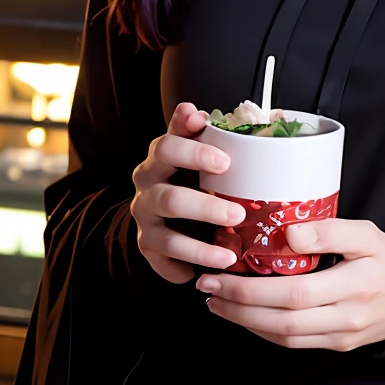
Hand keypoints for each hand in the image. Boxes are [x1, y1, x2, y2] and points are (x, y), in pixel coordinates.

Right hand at [130, 102, 243, 282]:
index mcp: (158, 159)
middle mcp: (146, 189)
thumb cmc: (186, 172)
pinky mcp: (148, 249)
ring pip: (168, 238)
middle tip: (239, 214)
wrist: (159, 208)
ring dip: (201, 249)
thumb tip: (195, 111)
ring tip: (230, 255)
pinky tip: (210, 274)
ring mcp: (145, 221)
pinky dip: (187, 269)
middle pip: (170, 199)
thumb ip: (193, 131)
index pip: (167, 148)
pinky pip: (166, 263)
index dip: (194, 154)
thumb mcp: (189, 148)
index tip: (224, 162)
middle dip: (205, 208)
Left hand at [195, 218, 384, 350]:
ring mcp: (340, 336)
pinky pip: (293, 343)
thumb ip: (330, 231)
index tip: (222, 273)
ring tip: (217, 302)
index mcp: (356, 284)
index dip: (252, 289)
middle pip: (283, 320)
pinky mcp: (335, 345)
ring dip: (245, 321)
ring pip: (284, 337)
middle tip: (207, 288)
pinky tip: (244, 315)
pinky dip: (263, 330)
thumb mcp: (368, 234)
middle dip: (238, 306)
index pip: (296, 292)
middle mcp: (346, 316)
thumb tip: (289, 234)